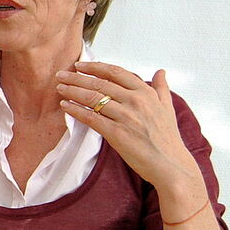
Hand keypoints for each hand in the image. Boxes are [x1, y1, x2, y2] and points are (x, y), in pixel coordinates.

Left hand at [56, 61, 198, 187]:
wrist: (170, 164)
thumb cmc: (167, 138)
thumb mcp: (168, 108)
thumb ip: (161, 88)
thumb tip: (160, 71)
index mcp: (146, 93)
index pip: (115, 72)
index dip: (95, 67)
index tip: (79, 65)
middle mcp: (135, 101)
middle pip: (99, 84)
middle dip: (77, 78)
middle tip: (61, 74)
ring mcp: (125, 117)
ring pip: (93, 98)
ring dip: (72, 91)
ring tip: (59, 87)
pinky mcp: (116, 133)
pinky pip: (91, 118)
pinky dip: (75, 110)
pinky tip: (64, 105)